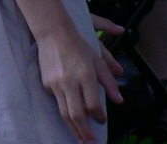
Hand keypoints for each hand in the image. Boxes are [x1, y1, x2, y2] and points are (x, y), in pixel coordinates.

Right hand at [37, 18, 121, 143]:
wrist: (53, 33)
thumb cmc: (78, 46)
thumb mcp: (98, 60)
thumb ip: (109, 82)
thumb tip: (119, 101)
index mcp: (86, 76)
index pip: (94, 105)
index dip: (100, 117)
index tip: (102, 121)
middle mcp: (70, 82)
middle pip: (77, 114)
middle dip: (84, 132)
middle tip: (90, 143)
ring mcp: (56, 84)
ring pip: (65, 112)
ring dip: (73, 128)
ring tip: (80, 139)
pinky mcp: (47, 83)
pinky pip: (58, 100)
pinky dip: (65, 109)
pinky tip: (70, 113)